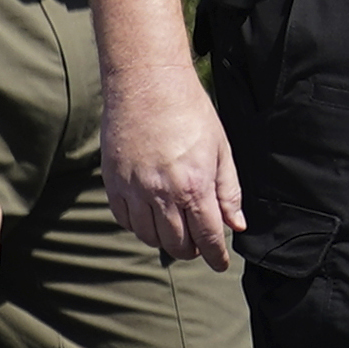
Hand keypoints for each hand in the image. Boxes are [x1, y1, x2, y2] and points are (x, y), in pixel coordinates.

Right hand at [103, 57, 243, 269]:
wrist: (147, 83)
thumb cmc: (191, 112)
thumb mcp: (221, 150)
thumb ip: (228, 191)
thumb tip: (236, 225)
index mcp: (195, 186)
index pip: (207, 237)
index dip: (216, 257)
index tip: (220, 264)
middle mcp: (162, 193)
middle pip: (177, 244)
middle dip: (192, 250)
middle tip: (198, 244)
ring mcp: (134, 189)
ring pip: (149, 237)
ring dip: (164, 240)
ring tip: (174, 230)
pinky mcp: (113, 182)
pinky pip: (124, 220)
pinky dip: (138, 226)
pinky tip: (149, 217)